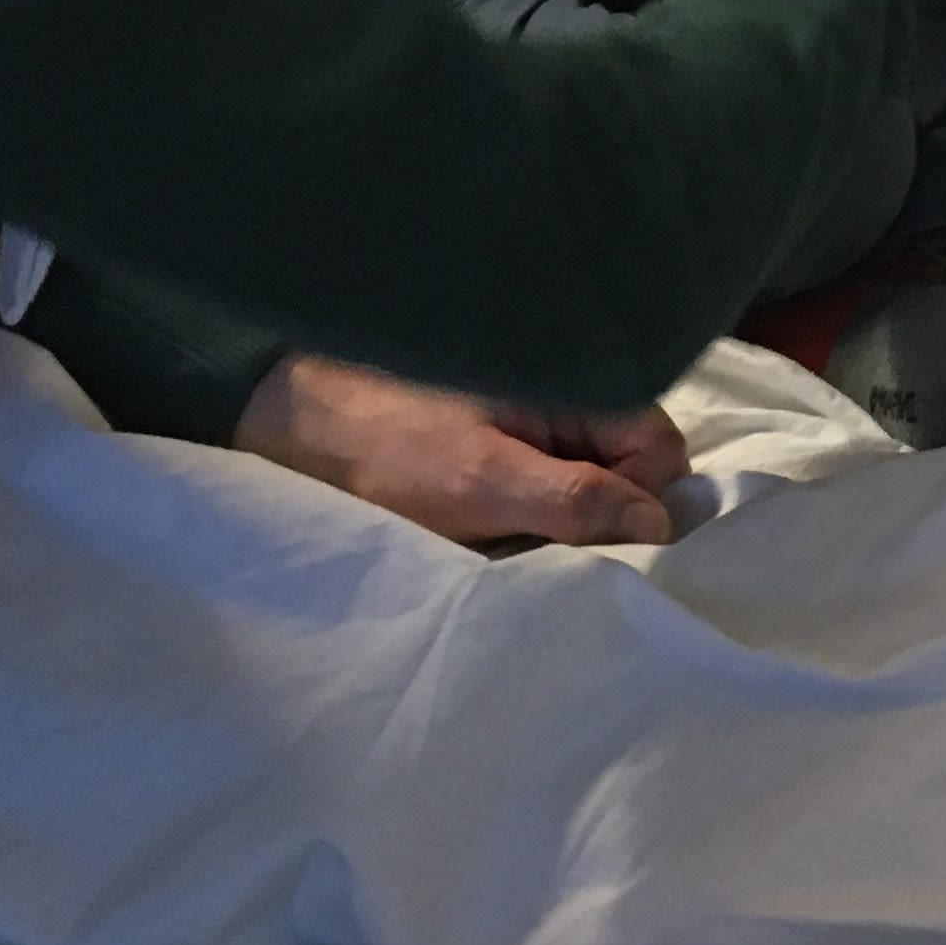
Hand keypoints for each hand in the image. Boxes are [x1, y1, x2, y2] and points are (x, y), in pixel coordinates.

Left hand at [233, 355, 688, 547]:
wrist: (285, 430)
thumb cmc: (384, 454)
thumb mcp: (482, 483)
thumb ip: (576, 498)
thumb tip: (660, 522)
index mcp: (572, 387)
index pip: (660, 450)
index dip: (641, 505)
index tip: (598, 549)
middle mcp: (563, 399)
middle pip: (630, 468)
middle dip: (604, 520)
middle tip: (551, 557)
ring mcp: (530, 425)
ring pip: (588, 485)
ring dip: (563, 527)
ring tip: (513, 550)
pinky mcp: (497, 450)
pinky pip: (546, 491)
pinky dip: (530, 523)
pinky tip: (494, 541)